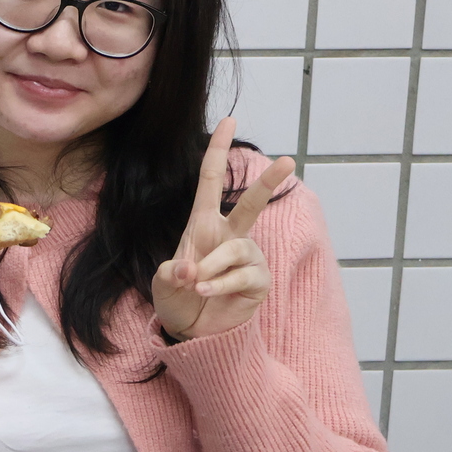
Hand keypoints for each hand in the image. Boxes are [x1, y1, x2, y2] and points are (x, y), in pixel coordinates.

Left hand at [151, 117, 296, 340]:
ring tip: (196, 283)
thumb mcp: (163, 282)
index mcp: (204, 224)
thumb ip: (170, 272)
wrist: (191, 331)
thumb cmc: (178, 297)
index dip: (218, 151)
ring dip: (212, 266)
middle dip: (268, 183)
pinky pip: (241, 276)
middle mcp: (230, 235)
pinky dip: (219, 285)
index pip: (212, 181)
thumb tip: (190, 269)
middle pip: (251, 204)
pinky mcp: (257, 280)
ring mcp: (247, 257)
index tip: (228, 120)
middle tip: (289, 160)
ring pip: (236, 249)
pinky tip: (205, 292)